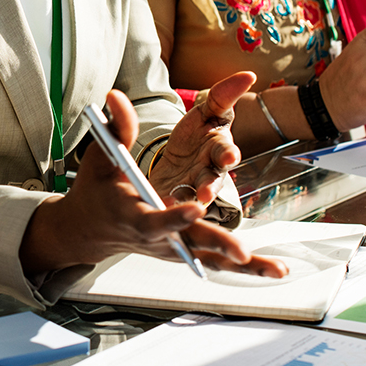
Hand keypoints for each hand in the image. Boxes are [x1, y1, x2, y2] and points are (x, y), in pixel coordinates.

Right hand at [20, 89, 287, 277]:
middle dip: (216, 244)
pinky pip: (217, 261)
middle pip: (189, 242)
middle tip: (241, 251)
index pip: (153, 219)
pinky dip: (246, 268)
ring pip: (210, 259)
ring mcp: (172, 248)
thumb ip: (115, 128)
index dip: (173, 216)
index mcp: (132, 214)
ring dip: (244, 266)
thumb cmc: (96, 192)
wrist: (89, 230)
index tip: (194, 208)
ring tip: (276, 269)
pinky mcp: (184, 252)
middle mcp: (156, 236)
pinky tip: (275, 270)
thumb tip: (116, 96)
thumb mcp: (100, 158)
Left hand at [149, 72, 253, 204]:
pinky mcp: (177, 199)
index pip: (226, 151)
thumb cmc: (196, 135)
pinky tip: (161, 205)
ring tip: (179, 208)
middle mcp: (210, 170)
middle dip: (210, 186)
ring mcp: (193, 187)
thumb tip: (250, 75)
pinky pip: (174, 204)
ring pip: (193, 197)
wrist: (176, 161)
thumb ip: (223, 95)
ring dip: (186, 203)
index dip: (228, 155)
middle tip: (205, 194)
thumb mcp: (206, 112)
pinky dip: (169, 205)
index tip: (229, 158)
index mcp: (217, 147)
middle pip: (212, 179)